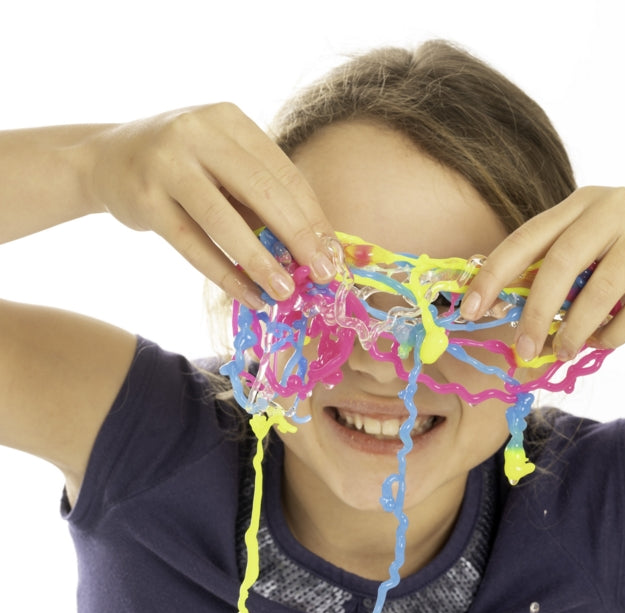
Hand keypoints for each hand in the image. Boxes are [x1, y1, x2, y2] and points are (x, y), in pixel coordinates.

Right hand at [87, 103, 335, 306]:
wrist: (105, 159)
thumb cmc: (182, 166)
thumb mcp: (222, 164)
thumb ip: (261, 197)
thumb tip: (312, 250)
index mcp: (229, 120)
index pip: (284, 173)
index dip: (312, 217)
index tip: (333, 254)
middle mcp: (197, 132)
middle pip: (262, 191)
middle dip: (298, 238)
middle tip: (322, 275)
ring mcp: (167, 163)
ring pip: (224, 221)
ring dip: (260, 262)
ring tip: (285, 293)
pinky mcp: (145, 199)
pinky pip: (192, 245)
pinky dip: (225, 274)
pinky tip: (249, 295)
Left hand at [461, 186, 624, 361]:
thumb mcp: (593, 255)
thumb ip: (554, 272)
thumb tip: (497, 312)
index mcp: (582, 202)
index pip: (527, 238)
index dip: (493, 275)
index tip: (469, 310)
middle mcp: (615, 205)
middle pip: (560, 263)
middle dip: (534, 313)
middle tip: (522, 350)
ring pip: (598, 292)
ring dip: (574, 332)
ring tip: (563, 353)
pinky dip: (613, 336)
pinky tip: (603, 342)